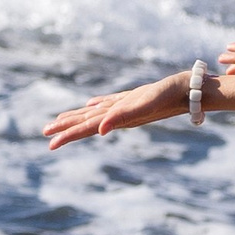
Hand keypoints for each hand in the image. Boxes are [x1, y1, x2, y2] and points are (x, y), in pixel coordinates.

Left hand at [42, 72, 192, 148]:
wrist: (189, 91)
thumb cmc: (167, 97)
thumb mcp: (142, 105)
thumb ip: (120, 117)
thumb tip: (98, 131)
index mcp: (116, 119)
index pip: (86, 128)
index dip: (67, 135)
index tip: (50, 144)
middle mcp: (118, 116)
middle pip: (86, 123)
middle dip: (66, 128)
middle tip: (45, 132)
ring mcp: (125, 107)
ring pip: (95, 114)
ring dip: (77, 117)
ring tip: (60, 120)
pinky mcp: (132, 98)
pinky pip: (108, 104)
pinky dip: (96, 105)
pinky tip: (90, 105)